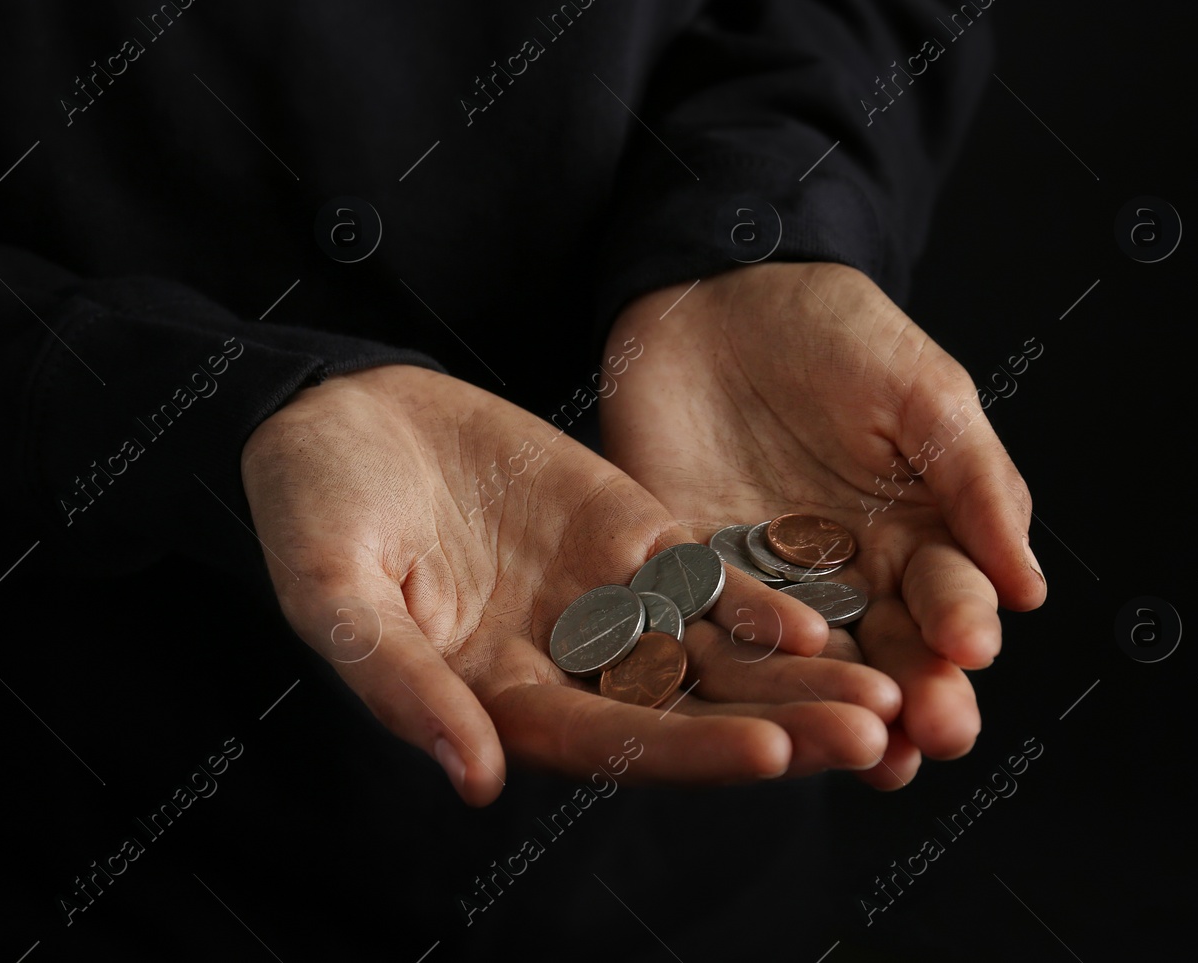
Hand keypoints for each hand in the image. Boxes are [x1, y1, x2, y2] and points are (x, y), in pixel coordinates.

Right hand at [240, 363, 903, 804]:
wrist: (333, 417)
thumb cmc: (312, 511)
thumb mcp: (334, 593)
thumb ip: (402, 681)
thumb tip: (474, 780)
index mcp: (495, 698)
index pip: (609, 742)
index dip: (688, 750)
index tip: (770, 754)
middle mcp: (563, 664)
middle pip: (686, 711)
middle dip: (778, 726)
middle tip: (872, 735)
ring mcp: (600, 599)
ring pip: (711, 653)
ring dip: (794, 676)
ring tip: (885, 692)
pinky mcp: (623, 534)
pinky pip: (700, 576)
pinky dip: (754, 597)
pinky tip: (820, 616)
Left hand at [600, 262, 1045, 789]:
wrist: (718, 291)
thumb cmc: (835, 330)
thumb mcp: (923, 392)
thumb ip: (974, 483)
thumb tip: (1029, 587)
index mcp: (915, 534)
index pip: (948, 598)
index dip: (961, 626)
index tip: (970, 649)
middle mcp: (847, 574)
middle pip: (886, 651)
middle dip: (913, 696)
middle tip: (932, 734)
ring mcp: (767, 580)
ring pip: (807, 661)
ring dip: (834, 705)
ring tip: (865, 752)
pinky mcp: (689, 571)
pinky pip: (713, 628)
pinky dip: (733, 668)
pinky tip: (753, 707)